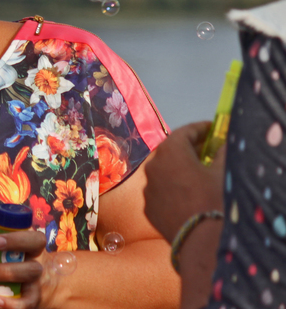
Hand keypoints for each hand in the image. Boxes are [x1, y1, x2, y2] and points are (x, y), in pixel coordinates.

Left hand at [0, 223, 45, 308]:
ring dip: (8, 271)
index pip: (3, 226)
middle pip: (34, 240)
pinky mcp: (36, 296)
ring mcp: (38, 274)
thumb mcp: (2, 247)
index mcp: (22, 234)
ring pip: (30, 269)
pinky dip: (13, 303)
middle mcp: (35, 252)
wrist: (46, 285)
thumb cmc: (14, 260)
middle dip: (14, 240)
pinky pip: (28, 300)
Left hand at [143, 121, 224, 242]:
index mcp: (170, 151)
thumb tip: (224, 144)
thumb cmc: (214, 201)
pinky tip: (186, 197)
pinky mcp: (148, 207)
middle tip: (207, 150)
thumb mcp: (223, 173)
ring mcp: (148, 187)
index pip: (185, 132)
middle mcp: (153, 165)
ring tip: (196, 175)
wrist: (202, 243)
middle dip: (189, 149)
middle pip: (171, 151)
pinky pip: (160, 192)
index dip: (201, 129)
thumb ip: (222, 153)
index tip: (213, 128)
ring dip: (178, 170)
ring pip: (163, 172)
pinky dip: (172, 189)